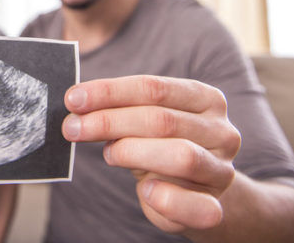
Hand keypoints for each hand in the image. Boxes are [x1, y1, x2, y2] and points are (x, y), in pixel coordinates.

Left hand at [61, 75, 240, 233]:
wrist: (191, 190)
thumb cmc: (159, 146)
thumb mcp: (141, 121)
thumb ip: (119, 109)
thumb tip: (76, 102)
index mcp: (205, 98)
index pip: (153, 88)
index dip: (110, 92)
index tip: (73, 99)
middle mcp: (221, 130)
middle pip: (161, 120)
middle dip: (109, 122)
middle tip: (72, 128)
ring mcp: (221, 170)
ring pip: (180, 155)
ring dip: (132, 153)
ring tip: (109, 154)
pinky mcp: (215, 206)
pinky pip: (196, 205)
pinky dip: (166, 198)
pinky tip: (145, 190)